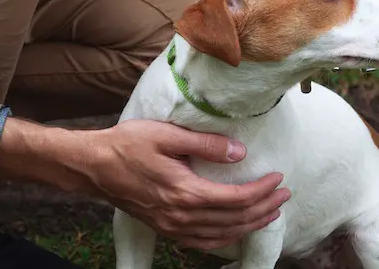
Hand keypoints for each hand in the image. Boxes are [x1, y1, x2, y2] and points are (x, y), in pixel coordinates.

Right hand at [0, 118, 289, 249]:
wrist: (94, 166)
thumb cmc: (128, 144)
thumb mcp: (168, 135)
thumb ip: (206, 144)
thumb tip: (240, 152)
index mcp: (185, 191)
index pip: (236, 198)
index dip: (262, 191)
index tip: (278, 178)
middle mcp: (180, 215)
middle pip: (234, 219)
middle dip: (264, 208)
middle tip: (284, 194)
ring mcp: (172, 226)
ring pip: (222, 234)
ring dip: (250, 225)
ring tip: (271, 212)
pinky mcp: (165, 228)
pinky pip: (202, 243)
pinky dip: (225, 239)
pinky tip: (237, 231)